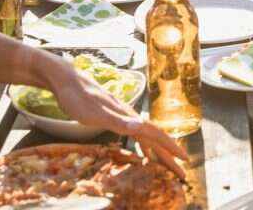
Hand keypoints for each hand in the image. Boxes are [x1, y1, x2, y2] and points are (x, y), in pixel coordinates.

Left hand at [49, 66, 187, 178]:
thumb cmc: (79, 97)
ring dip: (157, 152)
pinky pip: (135, 136)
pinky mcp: (114, 117)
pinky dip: (143, 146)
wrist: (67, 80)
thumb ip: (119, 121)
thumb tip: (141, 126)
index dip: (170, 147)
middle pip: (154, 138)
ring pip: (146, 137)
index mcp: (129, 118)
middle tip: (181, 172)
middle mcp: (129, 117)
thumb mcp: (96, 113)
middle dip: (168, 155)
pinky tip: (141, 153)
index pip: (155, 134)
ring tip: (166, 165)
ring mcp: (122, 116)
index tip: (184, 160)